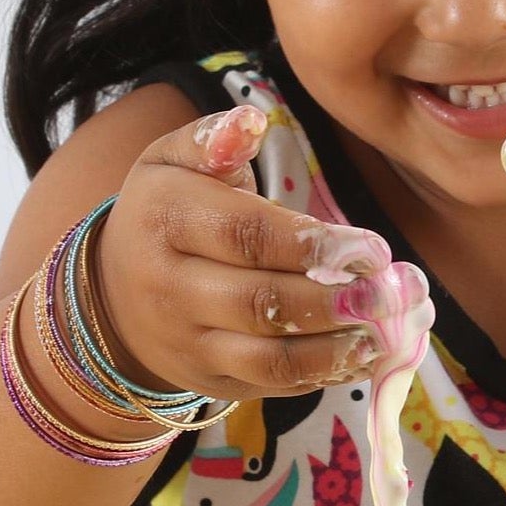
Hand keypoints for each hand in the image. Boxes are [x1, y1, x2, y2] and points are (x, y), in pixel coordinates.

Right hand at [91, 106, 429, 398]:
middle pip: (260, 303)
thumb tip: (251, 120)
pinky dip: (324, 374)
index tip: (370, 247)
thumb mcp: (171, 162)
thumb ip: (214, 139)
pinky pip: (271, 385)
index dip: (313, 244)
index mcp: (163, 220)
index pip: (245, 236)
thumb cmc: (165, 213)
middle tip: (390, 293)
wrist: (114, 294)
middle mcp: (169, 289)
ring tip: (385, 329)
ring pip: (268, 358)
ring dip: (336, 348)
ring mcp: (188, 344)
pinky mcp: (210, 382)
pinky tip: (363, 353)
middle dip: (334, 301)